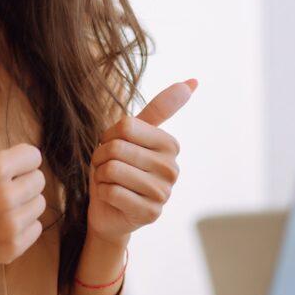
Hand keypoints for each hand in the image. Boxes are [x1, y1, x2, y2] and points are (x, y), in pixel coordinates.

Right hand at [0, 88, 46, 275]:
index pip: (33, 155)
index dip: (17, 159)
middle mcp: (5, 197)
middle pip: (38, 179)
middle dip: (21, 179)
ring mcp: (10, 225)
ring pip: (38, 204)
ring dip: (23, 202)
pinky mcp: (13, 247)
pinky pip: (36, 228)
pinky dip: (22, 225)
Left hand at [86, 79, 196, 242]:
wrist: (109, 210)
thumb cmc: (118, 168)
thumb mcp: (133, 135)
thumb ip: (160, 109)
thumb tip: (194, 80)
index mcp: (169, 144)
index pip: (125, 126)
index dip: (108, 136)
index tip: (114, 147)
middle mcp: (172, 168)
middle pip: (116, 148)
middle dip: (100, 158)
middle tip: (107, 169)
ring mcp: (164, 193)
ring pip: (113, 170)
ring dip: (101, 176)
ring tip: (111, 182)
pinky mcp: (151, 214)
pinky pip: (112, 192)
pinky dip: (103, 194)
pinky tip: (113, 200)